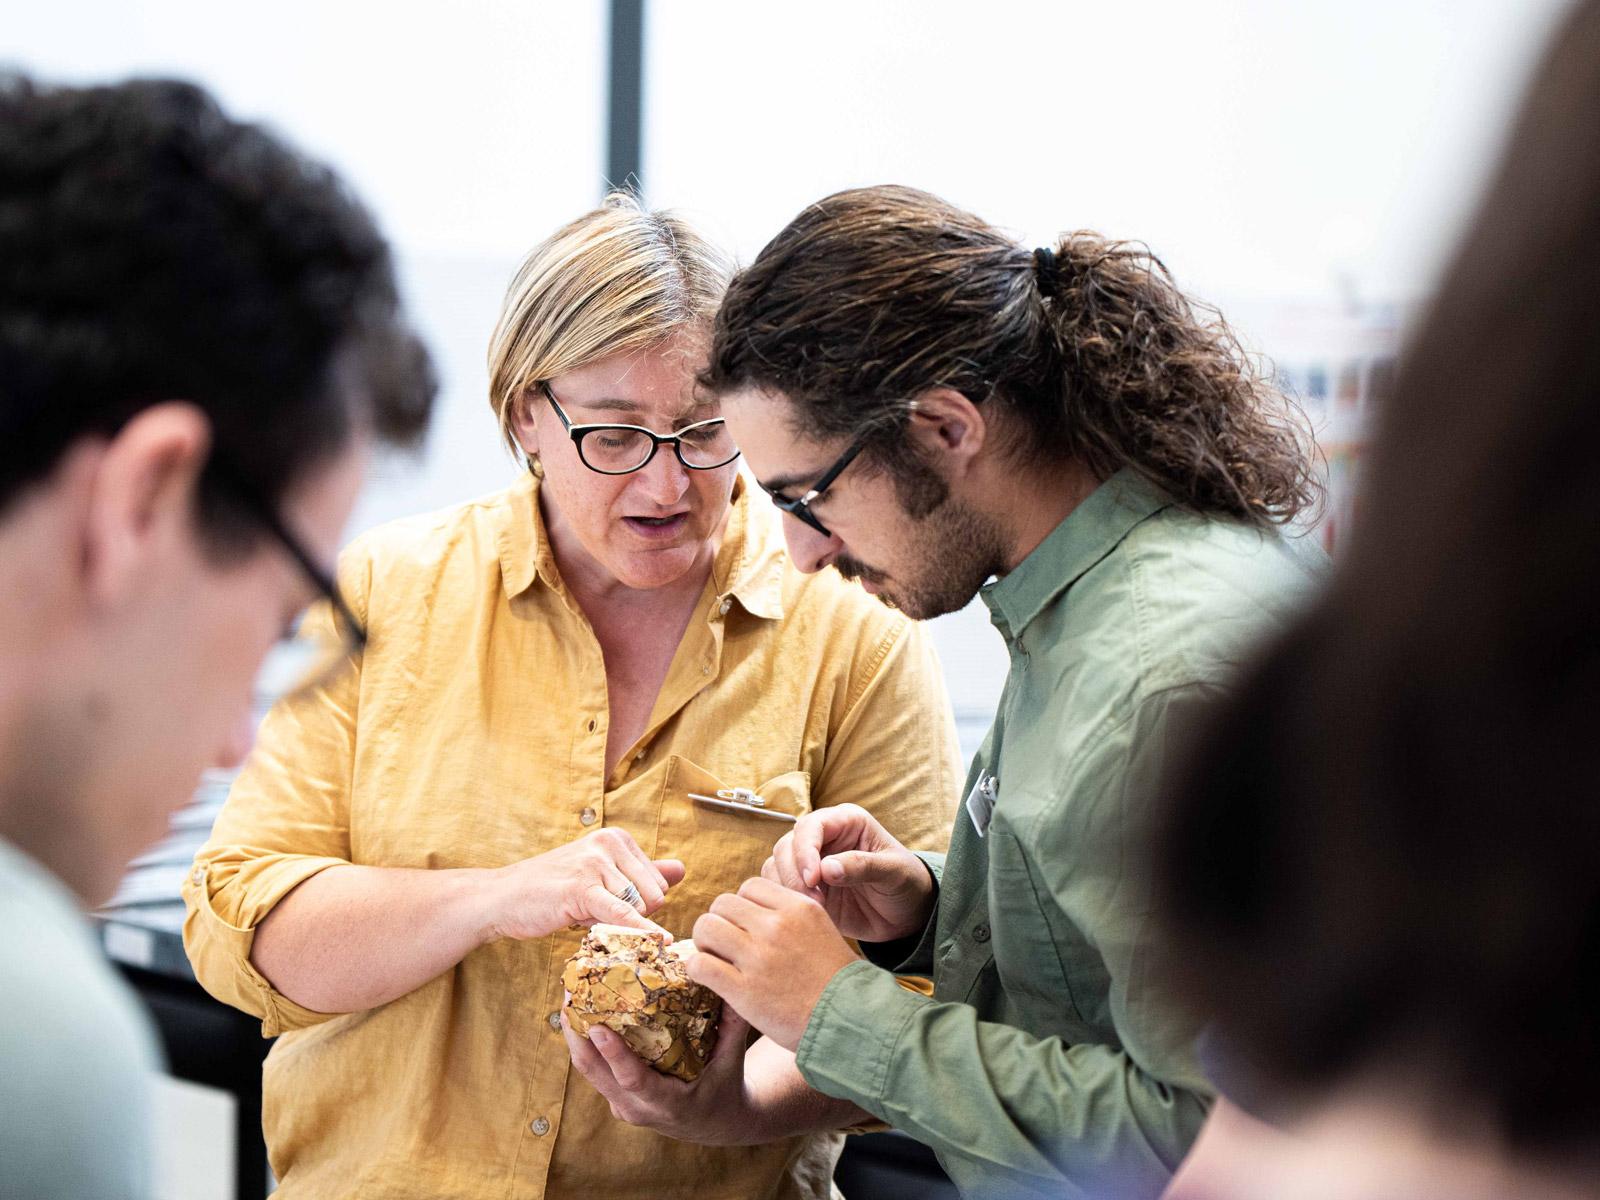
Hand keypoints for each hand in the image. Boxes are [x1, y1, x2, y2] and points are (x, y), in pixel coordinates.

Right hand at [485, 828, 685, 940]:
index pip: (658, 883)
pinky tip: (659, 941)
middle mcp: (610, 843)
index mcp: (618, 838)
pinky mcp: (581, 888)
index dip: (635, 903)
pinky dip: (641, 930)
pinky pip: (622, 913)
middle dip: (629, 914)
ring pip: (638, 907)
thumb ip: (643, 872)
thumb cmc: (553, 888)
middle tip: (591, 909)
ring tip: (579, 910)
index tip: (603, 900)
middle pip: (654, 896)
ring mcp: (595, 864)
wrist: (502, 897)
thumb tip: (682, 870)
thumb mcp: (601, 875)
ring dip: (613, 922)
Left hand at [563, 1005, 773, 1144]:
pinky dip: (584, 1040)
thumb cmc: (724, 1089)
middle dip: (578, 1033)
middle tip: (571, 993)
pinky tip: (581, 1010)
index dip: (614, 1055)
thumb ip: (732, 1025)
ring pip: (587, 1068)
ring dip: (575, 1033)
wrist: (714, 1123)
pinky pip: (592, 1068)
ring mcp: (621, 1104)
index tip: (598, 1028)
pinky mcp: (614, 1097)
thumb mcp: (732, 1061)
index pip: (634, 1081)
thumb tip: (732, 982)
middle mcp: (637, 1108)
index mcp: (667, 1104)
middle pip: (596, 1072)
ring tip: (569, 994)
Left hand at [688, 877, 859, 1050]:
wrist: (848, 1021)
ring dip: (704, 943)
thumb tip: (754, 908)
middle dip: (720, 922)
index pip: (749, 886)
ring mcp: (758, 957)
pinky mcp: (743, 990)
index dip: (742, 906)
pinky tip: (708, 978)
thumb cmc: (834, 980)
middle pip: (722, 903)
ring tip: (715, 959)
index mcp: (797, 907)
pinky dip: (697, 969)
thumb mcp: (821, 929)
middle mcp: (776, 926)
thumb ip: (790, 914)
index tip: (746, 926)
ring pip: (705, 927)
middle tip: (725, 944)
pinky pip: (700, 964)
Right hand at [761, 804, 934, 942]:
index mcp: (846, 821)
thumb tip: (827, 868)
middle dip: (794, 873)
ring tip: (815, 907)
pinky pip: (779, 887)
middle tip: (814, 900)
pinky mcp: (804, 887)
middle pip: (787, 845)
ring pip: (777, 865)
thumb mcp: (894, 872)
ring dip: (787, 887)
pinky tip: (807, 912)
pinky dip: (785, 899)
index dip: (806, 850)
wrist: (906, 914)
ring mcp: (811, 863)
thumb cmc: (906, 883)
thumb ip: (863, 866)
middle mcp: (824, 838)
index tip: (813, 878)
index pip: (812, 826)